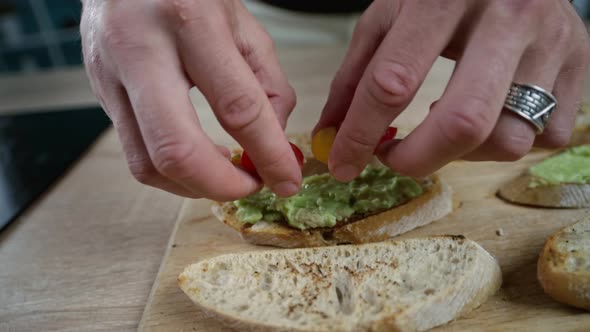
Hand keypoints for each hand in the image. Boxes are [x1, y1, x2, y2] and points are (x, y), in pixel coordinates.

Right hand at [80, 0, 299, 200]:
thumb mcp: (242, 23)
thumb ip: (268, 83)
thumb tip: (275, 142)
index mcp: (189, 20)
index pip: (237, 107)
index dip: (269, 154)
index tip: (288, 178)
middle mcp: (139, 50)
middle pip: (177, 151)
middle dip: (222, 186)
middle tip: (251, 186)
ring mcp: (109, 75)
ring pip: (147, 164)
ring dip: (194, 185)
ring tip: (226, 174)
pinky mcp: (98, 93)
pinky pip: (135, 152)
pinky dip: (173, 170)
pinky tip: (198, 159)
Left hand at [315, 0, 589, 180]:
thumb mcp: (389, 14)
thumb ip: (356, 75)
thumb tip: (330, 135)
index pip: (393, 80)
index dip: (360, 133)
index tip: (342, 164)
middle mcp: (508, 16)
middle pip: (463, 121)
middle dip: (417, 159)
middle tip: (393, 160)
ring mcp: (553, 43)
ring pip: (508, 139)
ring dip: (463, 152)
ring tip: (444, 123)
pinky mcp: (581, 65)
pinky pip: (544, 137)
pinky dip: (504, 142)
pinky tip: (486, 115)